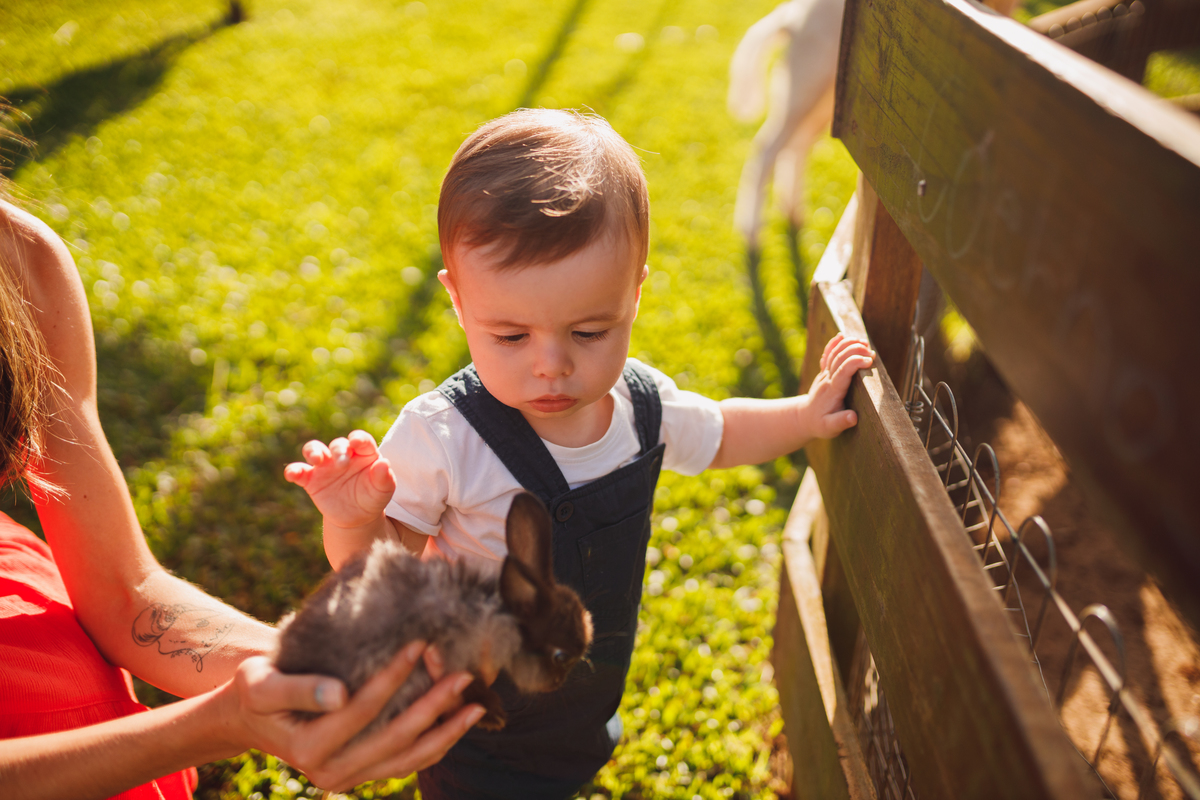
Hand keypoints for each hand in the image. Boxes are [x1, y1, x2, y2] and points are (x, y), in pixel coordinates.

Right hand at [226, 642, 484, 790]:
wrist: (252, 715)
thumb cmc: (258, 687)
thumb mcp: (262, 682)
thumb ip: (300, 689)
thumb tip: (340, 695)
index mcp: (308, 749)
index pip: (362, 710)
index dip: (393, 677)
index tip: (419, 644)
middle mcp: (331, 773)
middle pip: (394, 739)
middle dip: (433, 706)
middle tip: (463, 676)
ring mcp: (349, 778)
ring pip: (408, 759)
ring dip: (445, 732)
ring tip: (476, 706)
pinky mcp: (363, 774)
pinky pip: (406, 763)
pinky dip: (436, 744)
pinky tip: (458, 722)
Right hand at [284, 431, 395, 529]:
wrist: (357, 517)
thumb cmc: (373, 498)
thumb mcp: (383, 491)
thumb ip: (385, 478)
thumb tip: (384, 463)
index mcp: (363, 453)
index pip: (361, 439)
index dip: (358, 438)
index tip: (356, 442)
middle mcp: (343, 455)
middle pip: (338, 444)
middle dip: (339, 450)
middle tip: (342, 464)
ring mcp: (325, 466)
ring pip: (314, 449)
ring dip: (313, 451)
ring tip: (316, 459)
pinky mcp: (311, 479)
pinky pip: (298, 471)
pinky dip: (293, 470)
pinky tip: (292, 474)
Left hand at [802, 333, 874, 438]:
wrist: (805, 418)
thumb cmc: (820, 424)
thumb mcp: (829, 428)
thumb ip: (841, 422)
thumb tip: (853, 417)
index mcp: (832, 391)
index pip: (843, 371)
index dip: (855, 362)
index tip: (869, 361)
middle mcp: (827, 379)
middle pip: (839, 358)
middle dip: (855, 350)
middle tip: (871, 352)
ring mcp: (824, 374)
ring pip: (834, 353)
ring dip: (848, 345)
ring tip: (864, 343)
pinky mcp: (824, 372)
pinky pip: (827, 354)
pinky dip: (834, 343)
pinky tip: (842, 335)